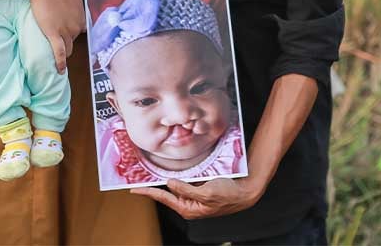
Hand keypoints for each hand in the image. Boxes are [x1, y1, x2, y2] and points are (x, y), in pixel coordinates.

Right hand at [30, 0, 84, 73]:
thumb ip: (74, 4)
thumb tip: (72, 7)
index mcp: (81, 16)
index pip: (82, 31)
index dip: (76, 34)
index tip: (71, 36)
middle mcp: (76, 26)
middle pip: (74, 40)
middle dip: (68, 41)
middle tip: (59, 42)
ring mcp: (66, 31)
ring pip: (68, 49)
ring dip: (64, 53)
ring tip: (59, 58)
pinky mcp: (54, 34)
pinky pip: (59, 52)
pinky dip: (60, 63)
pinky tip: (60, 70)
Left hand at [130, 177, 262, 219]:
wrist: (245, 190)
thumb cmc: (228, 193)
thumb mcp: (206, 192)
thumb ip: (186, 189)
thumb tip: (169, 184)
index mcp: (189, 208)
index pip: (164, 198)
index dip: (148, 192)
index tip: (135, 189)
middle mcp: (189, 204)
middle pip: (166, 194)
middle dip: (153, 187)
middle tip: (138, 181)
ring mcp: (194, 197)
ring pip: (175, 188)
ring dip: (164, 182)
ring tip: (150, 176)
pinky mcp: (199, 190)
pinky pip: (184, 183)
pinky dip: (177, 178)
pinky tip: (171, 173)